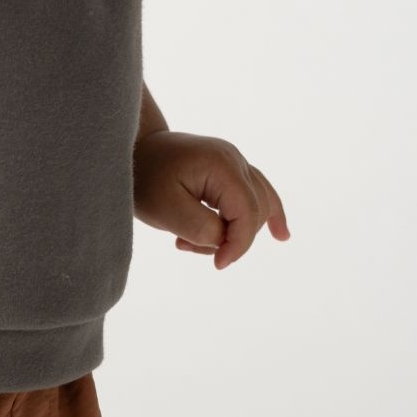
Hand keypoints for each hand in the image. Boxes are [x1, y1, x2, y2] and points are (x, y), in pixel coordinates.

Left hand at [133, 130, 289, 269]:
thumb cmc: (146, 180)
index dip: (238, 243)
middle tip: (186, 245)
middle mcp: (236, 161)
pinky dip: (267, 216)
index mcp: (223, 166)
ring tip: (188, 239)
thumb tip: (224, 241)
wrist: (135, 151)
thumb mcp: (166, 210)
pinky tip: (281, 236)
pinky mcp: (230, 173)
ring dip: (229, 233)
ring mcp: (236, 164)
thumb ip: (201, 228)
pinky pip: (257, 195)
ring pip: (255, 208)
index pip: (248, 211)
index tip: (218, 264)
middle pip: (255, 212)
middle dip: (230, 239)